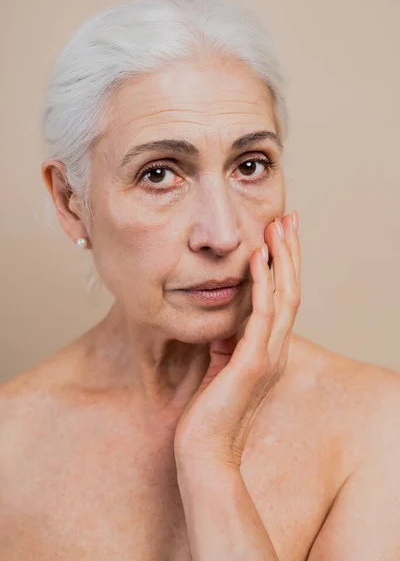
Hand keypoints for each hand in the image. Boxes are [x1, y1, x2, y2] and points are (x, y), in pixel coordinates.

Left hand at [173, 212, 300, 469]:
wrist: (204, 451)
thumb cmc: (208, 413)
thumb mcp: (219, 366)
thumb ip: (227, 341)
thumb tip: (223, 317)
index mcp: (268, 350)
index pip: (282, 299)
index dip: (284, 266)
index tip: (278, 236)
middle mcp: (275, 349)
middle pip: (291, 289)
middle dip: (290, 252)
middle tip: (289, 218)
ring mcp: (267, 355)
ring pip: (284, 296)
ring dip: (282, 258)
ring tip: (278, 226)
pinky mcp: (252, 362)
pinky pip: (261, 313)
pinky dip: (261, 283)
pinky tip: (258, 258)